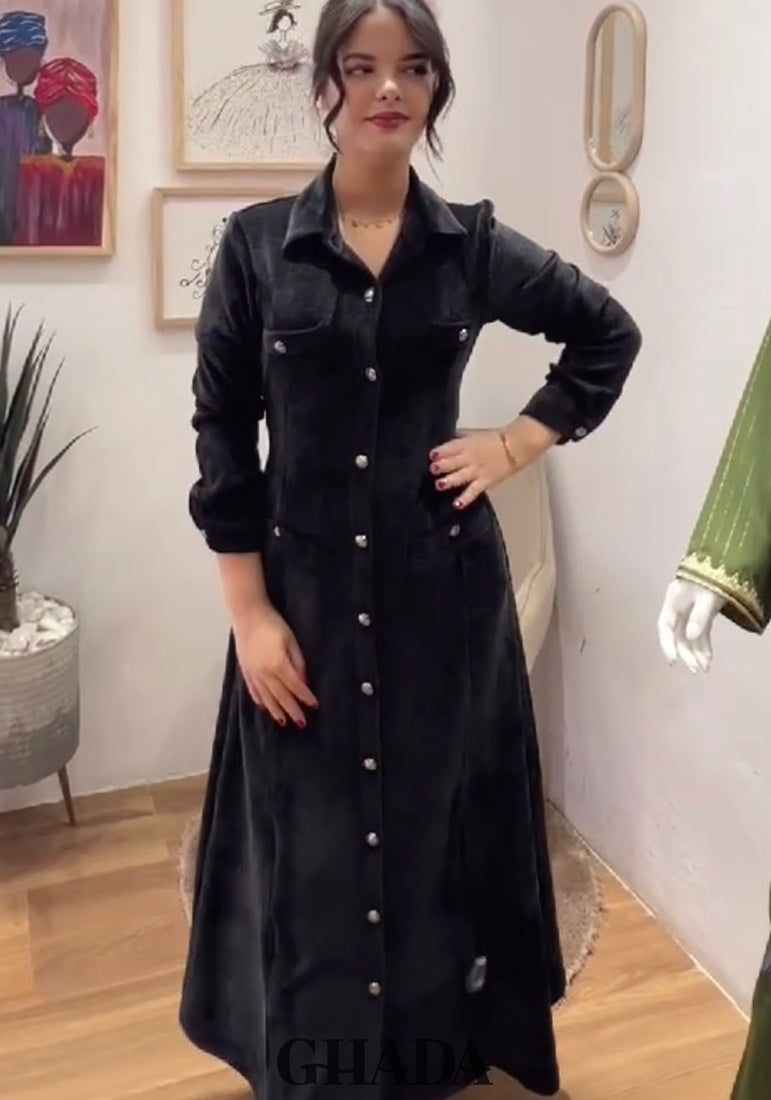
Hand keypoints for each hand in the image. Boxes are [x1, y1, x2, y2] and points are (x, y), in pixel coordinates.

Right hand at [233, 603, 318, 727]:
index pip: (295, 686)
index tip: (314, 706)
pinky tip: (265, 708)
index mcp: (278, 665)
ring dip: (276, 711)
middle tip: (301, 723)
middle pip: (281, 696)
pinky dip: (260, 701)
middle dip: (292, 710)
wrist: (247, 615)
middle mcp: (264, 673)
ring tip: (283, 722)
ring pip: (266, 698)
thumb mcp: (291, 641)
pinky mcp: (245, 670)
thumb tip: (304, 681)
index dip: (305, 697)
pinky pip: (253, 691)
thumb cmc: (273, 624)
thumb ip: (298, 662)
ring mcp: (253, 673)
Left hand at [429, 428, 518, 509]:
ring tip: (439, 485)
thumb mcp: (473, 434)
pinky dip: (465, 498)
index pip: (451, 447)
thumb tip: (443, 443)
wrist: (515, 447)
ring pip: (461, 476)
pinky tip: (456, 504)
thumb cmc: (492, 440)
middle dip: (443, 465)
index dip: (441, 451)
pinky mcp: (485, 482)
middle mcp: (470, 457)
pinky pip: (473, 491)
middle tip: (433, 469)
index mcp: (467, 444)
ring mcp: (477, 471)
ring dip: (450, 481)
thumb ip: (458, 438)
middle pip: (454, 462)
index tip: (432, 455)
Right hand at [657, 579, 724, 672]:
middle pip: (678, 634)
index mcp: (673, 601)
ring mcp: (691, 611)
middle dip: (686, 653)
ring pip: (690, 636)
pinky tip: (708, 657)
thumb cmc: (711, 578)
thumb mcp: (706, 597)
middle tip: (695, 669)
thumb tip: (691, 637)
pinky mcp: (703, 613)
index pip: (665, 626)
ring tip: (704, 668)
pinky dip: (704, 645)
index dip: (667, 644)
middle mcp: (679, 607)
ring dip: (696, 652)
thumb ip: (698, 617)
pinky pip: (701, 632)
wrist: (722, 563)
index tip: (673, 660)